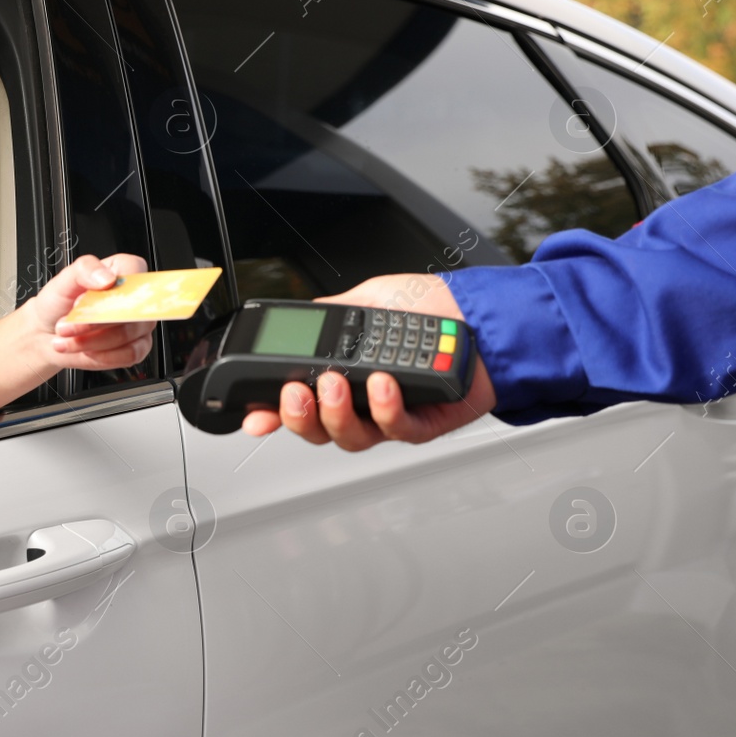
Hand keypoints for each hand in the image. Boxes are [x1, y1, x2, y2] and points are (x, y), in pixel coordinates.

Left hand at [30, 253, 155, 370]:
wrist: (49, 333)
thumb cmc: (58, 303)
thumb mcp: (63, 280)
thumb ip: (84, 270)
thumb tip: (107, 278)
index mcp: (122, 270)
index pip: (134, 270)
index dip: (112, 287)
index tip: (86, 300)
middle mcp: (134, 296)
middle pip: (131, 307)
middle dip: (94, 321)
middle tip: (69, 324)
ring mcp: (138, 323)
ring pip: (126, 334)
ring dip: (92, 340)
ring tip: (69, 337)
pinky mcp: (136, 347)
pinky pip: (130, 355)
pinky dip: (104, 356)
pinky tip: (87, 350)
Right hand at [240, 274, 497, 449]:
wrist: (481, 314)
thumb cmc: (430, 309)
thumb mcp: (368, 299)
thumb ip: (332, 314)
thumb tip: (298, 321)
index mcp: (341, 375)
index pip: (298, 401)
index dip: (271, 413)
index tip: (253, 415)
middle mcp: (360, 402)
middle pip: (316, 430)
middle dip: (298, 417)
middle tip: (295, 392)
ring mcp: (389, 416)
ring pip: (349, 437)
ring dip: (336, 414)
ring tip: (337, 383)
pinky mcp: (422, 424)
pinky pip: (396, 429)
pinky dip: (384, 409)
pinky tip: (383, 384)